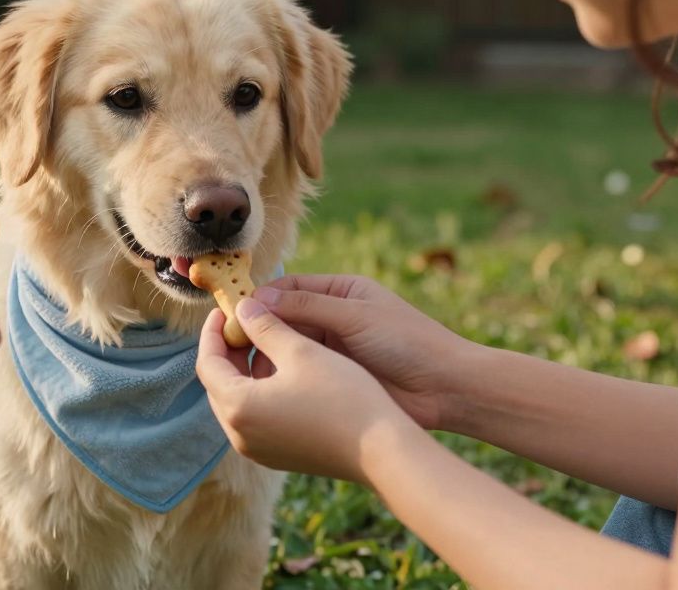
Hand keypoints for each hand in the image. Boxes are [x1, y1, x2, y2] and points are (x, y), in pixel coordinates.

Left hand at [196, 299, 414, 482]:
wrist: (383, 451)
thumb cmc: (342, 395)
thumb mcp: (300, 350)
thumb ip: (265, 326)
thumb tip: (242, 308)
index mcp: (238, 407)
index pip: (208, 363)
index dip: (213, 332)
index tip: (225, 311)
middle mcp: (239, 436)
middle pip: (219, 385)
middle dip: (228, 351)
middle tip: (244, 323)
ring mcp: (258, 451)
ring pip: (237, 402)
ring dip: (245, 371)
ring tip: (266, 342)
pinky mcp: (278, 457)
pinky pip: (255, 419)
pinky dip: (260, 392)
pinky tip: (283, 372)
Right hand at [252, 275, 476, 429]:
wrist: (447, 388)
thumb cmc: (409, 342)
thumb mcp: (355, 317)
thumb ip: (308, 308)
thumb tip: (258, 299)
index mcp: (340, 293)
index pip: (288, 289)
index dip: (260, 300)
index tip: (234, 314)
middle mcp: (333, 319)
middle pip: (282, 320)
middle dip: (258, 330)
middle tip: (230, 345)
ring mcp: (333, 351)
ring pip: (287, 349)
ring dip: (267, 356)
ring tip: (246, 368)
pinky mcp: (334, 380)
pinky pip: (299, 375)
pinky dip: (281, 379)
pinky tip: (267, 388)